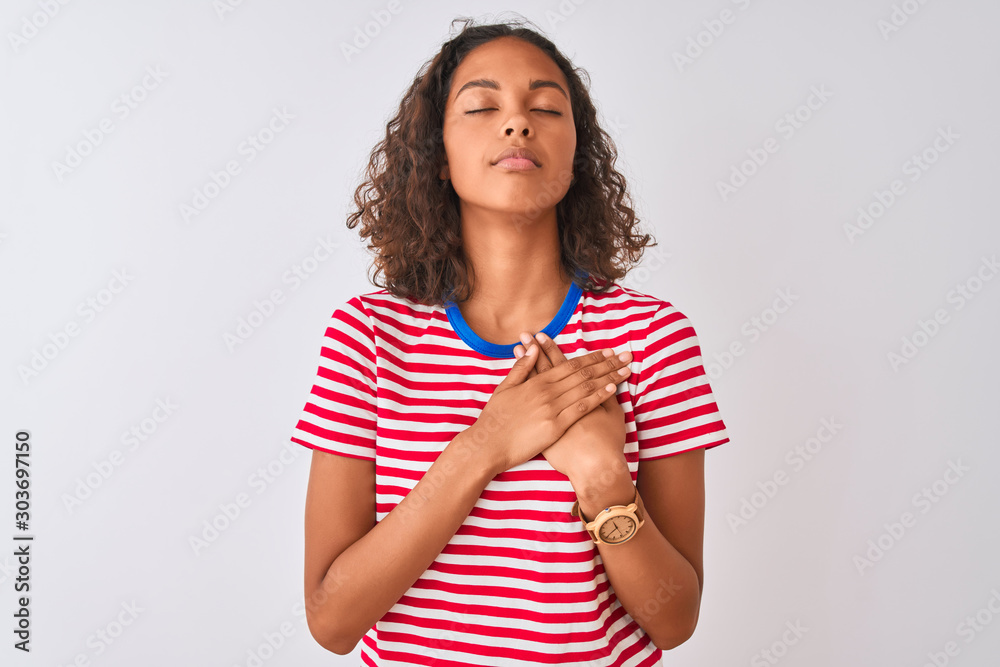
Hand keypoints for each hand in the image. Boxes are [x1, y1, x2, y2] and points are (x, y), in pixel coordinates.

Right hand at [470, 338, 632, 476]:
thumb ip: (521, 367)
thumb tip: (533, 348)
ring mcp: (552, 408)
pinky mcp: (555, 426)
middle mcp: (547, 391)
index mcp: (536, 381)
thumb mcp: (505, 388)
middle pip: (583, 373)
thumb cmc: (495, 418)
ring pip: (586, 387)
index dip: (591, 357)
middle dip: (607, 363)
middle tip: (625, 356)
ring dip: (608, 376)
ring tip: (625, 369)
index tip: (608, 352)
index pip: (570, 364)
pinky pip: (582, 408)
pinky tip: (611, 389)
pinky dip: (598, 396)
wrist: (488, 445)